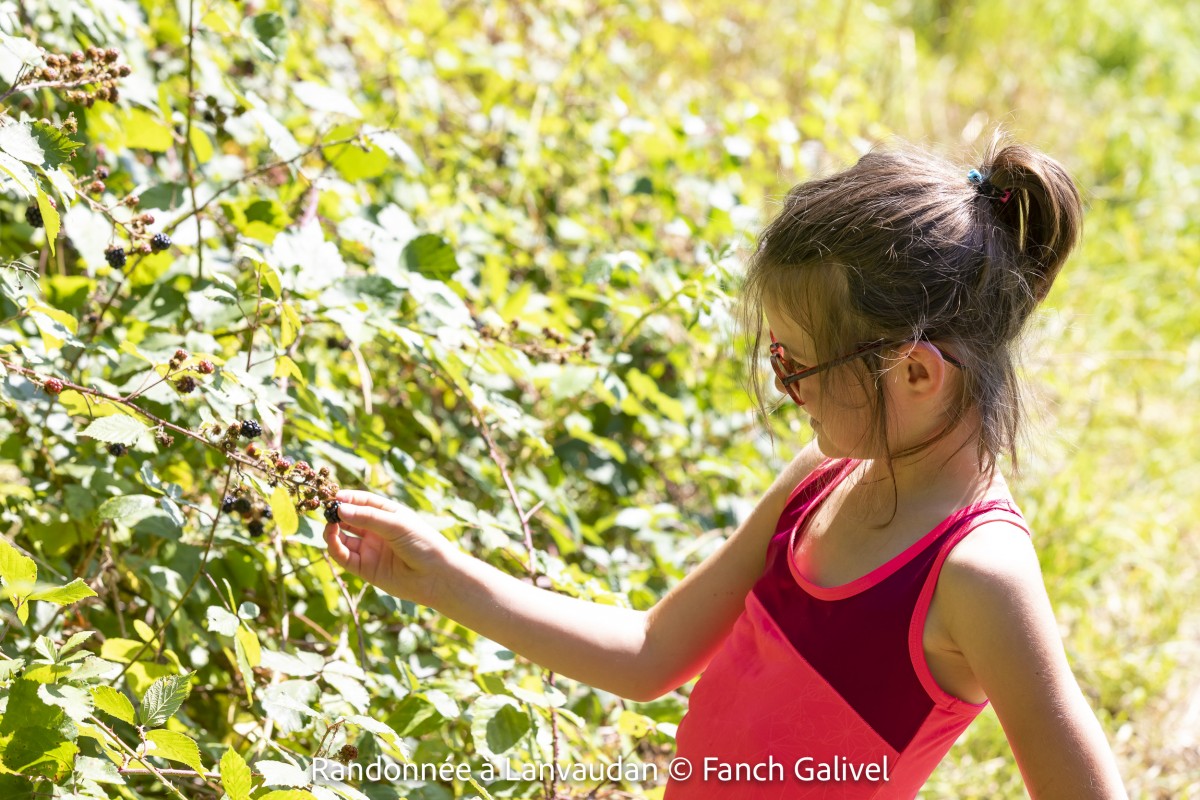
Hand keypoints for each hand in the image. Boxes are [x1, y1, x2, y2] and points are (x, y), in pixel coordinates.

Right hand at [322, 490, 457, 606]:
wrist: (436, 576)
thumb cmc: (423, 543)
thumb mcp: (396, 524)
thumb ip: (367, 517)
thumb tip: (340, 508)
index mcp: (388, 515)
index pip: (362, 501)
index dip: (347, 498)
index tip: (333, 495)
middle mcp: (376, 531)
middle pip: (349, 519)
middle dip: (336, 513)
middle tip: (324, 508)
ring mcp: (370, 549)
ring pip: (343, 537)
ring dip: (332, 530)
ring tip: (329, 524)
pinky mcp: (365, 568)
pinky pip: (344, 556)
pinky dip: (335, 547)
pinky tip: (332, 537)